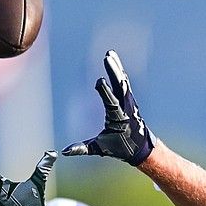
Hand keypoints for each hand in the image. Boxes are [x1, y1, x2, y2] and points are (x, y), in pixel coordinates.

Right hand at [62, 50, 156, 165]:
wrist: (140, 147)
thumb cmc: (120, 148)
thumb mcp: (101, 148)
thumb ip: (83, 148)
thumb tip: (65, 151)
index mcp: (118, 118)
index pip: (111, 102)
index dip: (106, 91)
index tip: (100, 80)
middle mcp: (125, 107)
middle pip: (119, 86)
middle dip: (114, 72)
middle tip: (108, 58)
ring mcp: (129, 101)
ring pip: (122, 81)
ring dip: (116, 67)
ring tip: (110, 54)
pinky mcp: (129, 99)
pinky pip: (123, 82)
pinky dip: (119, 71)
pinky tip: (114, 60)